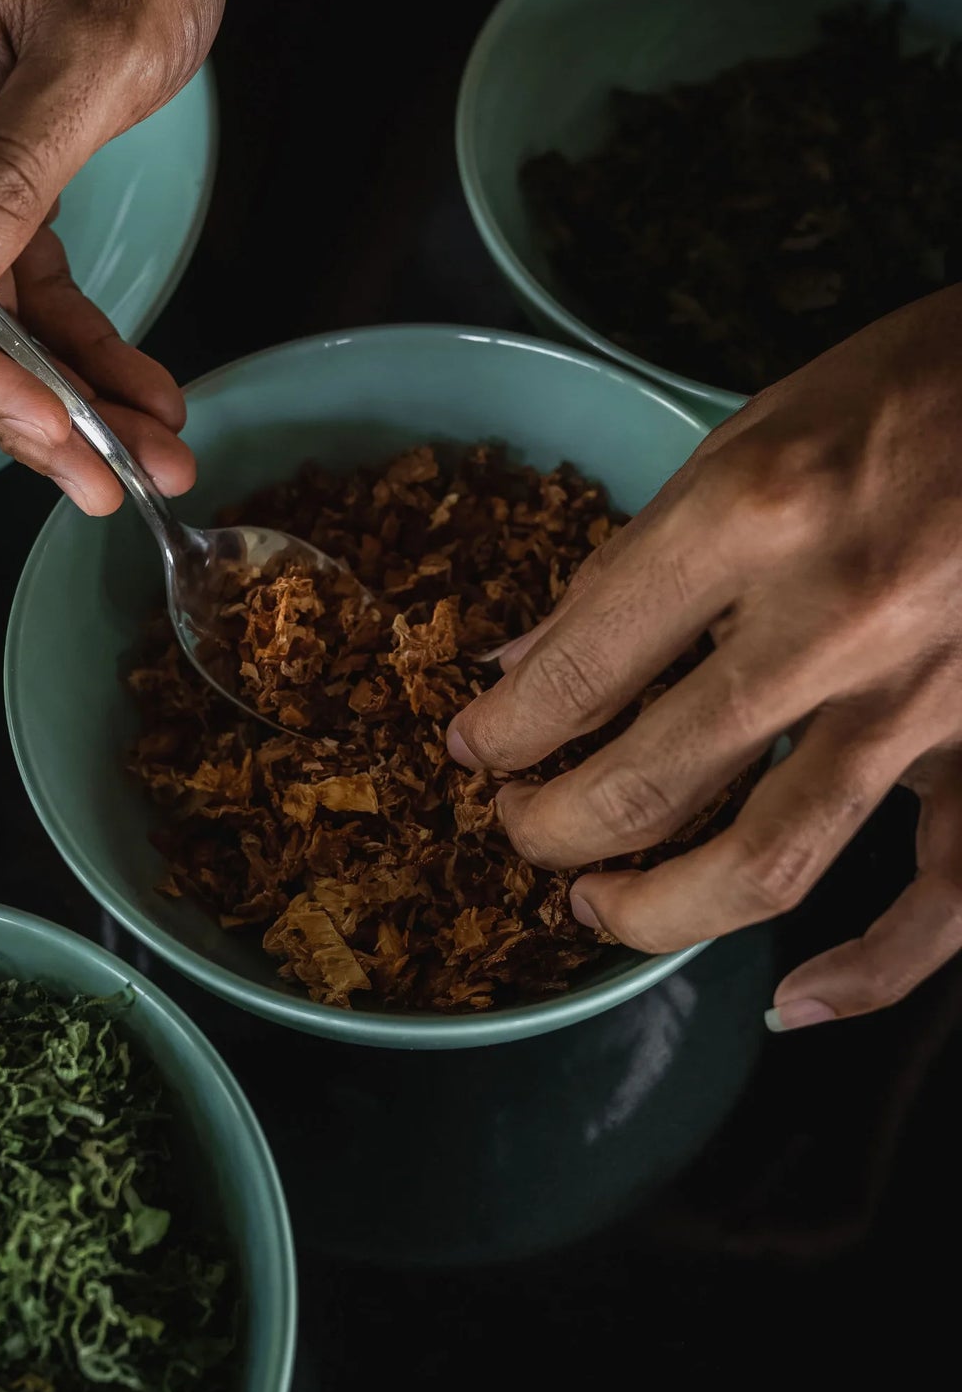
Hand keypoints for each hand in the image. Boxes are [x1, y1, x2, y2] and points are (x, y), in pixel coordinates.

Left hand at [448, 286, 961, 1028]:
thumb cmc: (907, 391)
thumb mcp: (744, 434)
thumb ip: (631, 564)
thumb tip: (522, 664)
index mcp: (754, 516)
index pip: (581, 667)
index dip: (504, 730)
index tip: (476, 749)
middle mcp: (834, 618)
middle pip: (651, 779)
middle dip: (552, 826)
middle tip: (521, 826)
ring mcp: (926, 696)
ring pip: (770, 860)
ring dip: (658, 910)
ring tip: (596, 906)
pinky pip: (942, 899)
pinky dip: (873, 971)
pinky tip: (796, 1000)